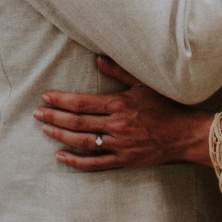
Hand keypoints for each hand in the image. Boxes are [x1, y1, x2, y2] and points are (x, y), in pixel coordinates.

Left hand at [36, 57, 213, 169]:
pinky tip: (61, 156)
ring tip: (45, 129)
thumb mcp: (143, 84)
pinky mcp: (123, 161)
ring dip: (61, 135)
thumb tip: (97, 58)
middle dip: (54, 117)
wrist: (184, 134)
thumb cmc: (165, 105)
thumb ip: (119, 71)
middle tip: (37, 113)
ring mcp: (119, 145)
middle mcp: (116, 126)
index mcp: (119, 105)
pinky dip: (76, 161)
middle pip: (77, 122)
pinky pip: (95, 163)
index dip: (61, 101)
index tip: (45, 98)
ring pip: (82, 142)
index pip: (82, 103)